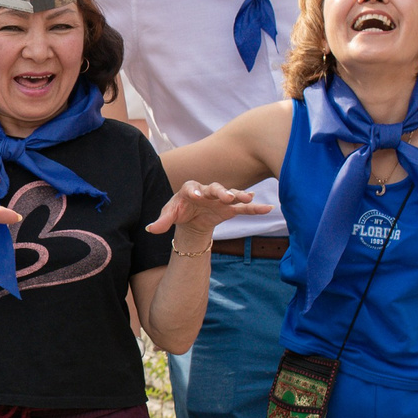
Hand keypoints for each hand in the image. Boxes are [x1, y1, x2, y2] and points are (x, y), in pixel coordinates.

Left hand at [147, 180, 270, 239]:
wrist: (191, 217)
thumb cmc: (179, 211)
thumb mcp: (169, 216)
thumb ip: (161, 222)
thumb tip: (150, 229)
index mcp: (190, 189)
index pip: (191, 188)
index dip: (194, 191)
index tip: (197, 195)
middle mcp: (207, 190)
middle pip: (214, 188)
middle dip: (220, 191)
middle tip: (225, 196)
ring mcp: (220, 198)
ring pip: (231, 194)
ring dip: (238, 195)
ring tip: (247, 198)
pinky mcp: (231, 208)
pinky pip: (244, 207)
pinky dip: (255, 207)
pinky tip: (267, 208)